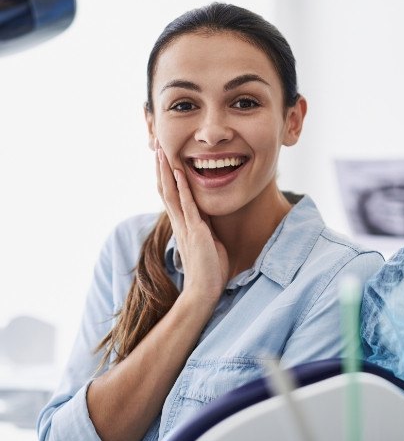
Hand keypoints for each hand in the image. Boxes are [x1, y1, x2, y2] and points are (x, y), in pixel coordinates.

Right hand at [155, 141, 228, 306]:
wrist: (204, 292)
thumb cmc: (208, 270)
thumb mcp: (207, 242)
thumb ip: (204, 227)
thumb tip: (206, 215)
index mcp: (183, 225)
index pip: (171, 196)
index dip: (166, 178)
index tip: (164, 160)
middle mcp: (180, 223)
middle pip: (165, 190)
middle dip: (161, 169)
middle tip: (157, 148)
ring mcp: (186, 226)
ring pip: (171, 193)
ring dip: (166, 172)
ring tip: (161, 153)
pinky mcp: (195, 231)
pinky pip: (187, 205)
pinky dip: (182, 187)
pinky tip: (178, 172)